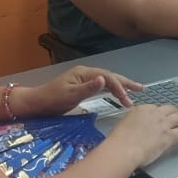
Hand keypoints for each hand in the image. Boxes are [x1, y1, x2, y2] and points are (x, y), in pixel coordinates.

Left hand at [20, 66, 143, 115]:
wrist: (36, 104)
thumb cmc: (52, 100)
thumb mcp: (70, 95)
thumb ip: (88, 88)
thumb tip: (104, 79)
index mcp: (84, 73)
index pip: (107, 77)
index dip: (118, 87)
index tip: (126, 99)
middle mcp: (85, 73)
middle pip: (109, 76)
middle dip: (125, 83)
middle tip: (140, 89)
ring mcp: (84, 79)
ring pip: (107, 81)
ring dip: (120, 86)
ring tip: (134, 92)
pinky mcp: (82, 86)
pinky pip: (101, 86)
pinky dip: (112, 89)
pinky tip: (117, 93)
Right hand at [107, 104, 177, 164]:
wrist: (124, 149)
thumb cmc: (119, 140)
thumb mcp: (122, 125)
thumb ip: (131, 124)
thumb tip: (132, 127)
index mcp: (141, 110)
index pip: (155, 108)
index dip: (160, 111)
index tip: (161, 113)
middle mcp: (154, 114)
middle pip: (169, 109)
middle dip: (175, 110)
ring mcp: (163, 124)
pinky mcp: (169, 136)